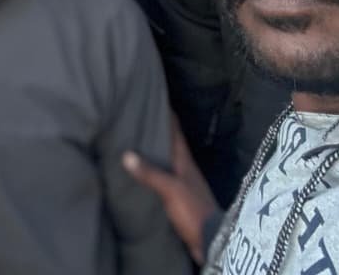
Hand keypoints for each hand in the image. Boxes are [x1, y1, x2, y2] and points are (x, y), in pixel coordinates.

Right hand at [123, 121, 218, 264]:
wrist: (211, 240)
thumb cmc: (193, 209)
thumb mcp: (170, 189)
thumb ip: (150, 173)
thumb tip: (126, 154)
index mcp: (185, 161)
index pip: (175, 131)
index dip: (167, 114)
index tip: (155, 98)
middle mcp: (185, 168)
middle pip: (170, 144)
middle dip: (157, 130)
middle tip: (139, 118)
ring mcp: (184, 183)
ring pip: (167, 160)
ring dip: (155, 151)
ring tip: (137, 142)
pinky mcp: (180, 199)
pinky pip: (164, 178)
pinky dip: (154, 171)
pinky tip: (144, 174)